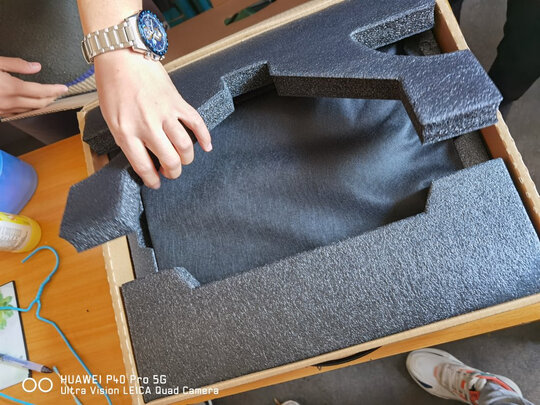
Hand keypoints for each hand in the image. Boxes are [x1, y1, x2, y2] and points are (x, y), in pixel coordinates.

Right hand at [0, 57, 67, 115]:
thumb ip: (17, 64)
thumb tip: (36, 67)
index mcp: (11, 87)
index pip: (40, 91)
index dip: (54, 90)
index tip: (64, 88)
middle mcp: (9, 101)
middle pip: (38, 103)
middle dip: (51, 98)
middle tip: (58, 93)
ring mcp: (3, 109)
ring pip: (29, 110)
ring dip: (40, 104)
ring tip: (47, 98)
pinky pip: (18, 113)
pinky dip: (27, 109)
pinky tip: (29, 104)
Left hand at [94, 50, 211, 188]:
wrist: (122, 58)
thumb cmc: (114, 88)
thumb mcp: (111, 120)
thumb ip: (127, 140)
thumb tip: (146, 158)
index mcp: (126, 132)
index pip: (144, 166)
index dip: (152, 180)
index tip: (156, 183)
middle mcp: (147, 126)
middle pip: (170, 160)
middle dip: (174, 172)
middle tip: (172, 172)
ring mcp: (164, 114)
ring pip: (185, 146)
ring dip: (188, 158)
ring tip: (184, 159)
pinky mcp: (177, 103)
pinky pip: (196, 123)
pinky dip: (205, 137)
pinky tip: (207, 146)